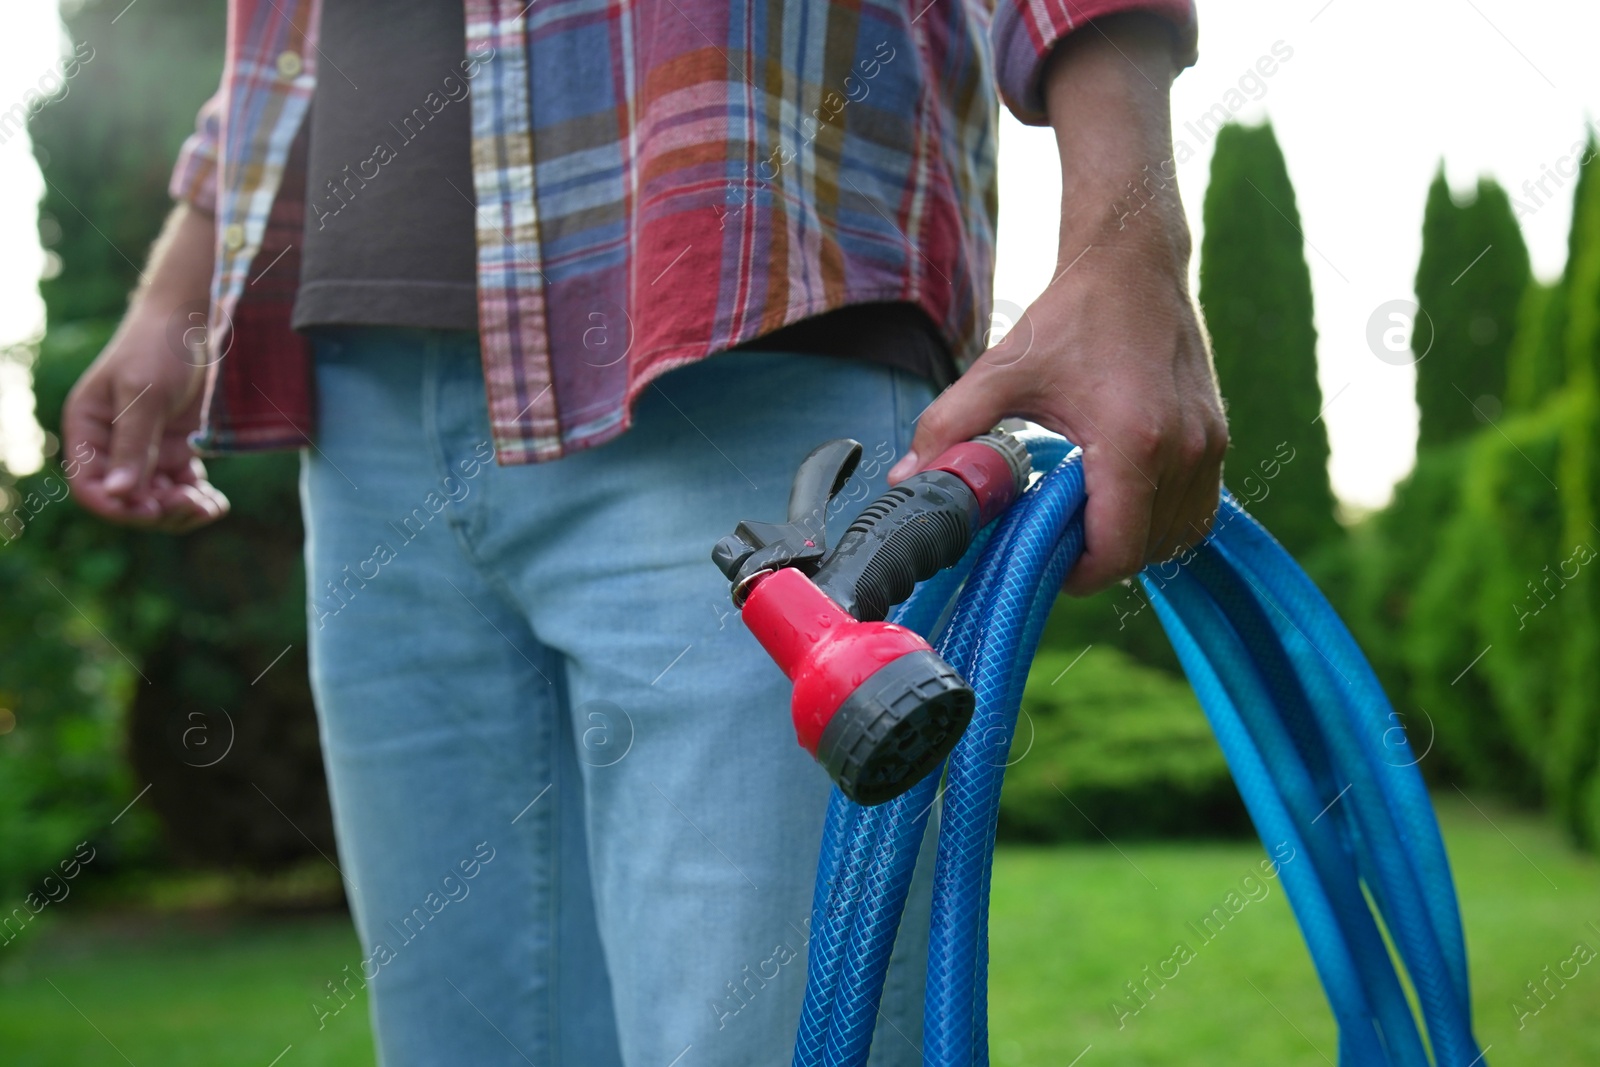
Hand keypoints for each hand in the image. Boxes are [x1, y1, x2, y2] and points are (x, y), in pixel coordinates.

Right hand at [63, 204, 228, 530]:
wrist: (195, 322)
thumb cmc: (158, 348)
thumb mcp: (144, 394)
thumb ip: (133, 444)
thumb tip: (118, 494)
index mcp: (88, 430)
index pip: (89, 486)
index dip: (117, 506)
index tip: (152, 509)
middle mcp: (112, 446)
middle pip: (126, 500)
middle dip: (157, 510)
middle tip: (193, 506)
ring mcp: (147, 450)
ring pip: (157, 500)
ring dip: (181, 511)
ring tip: (210, 507)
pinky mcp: (177, 450)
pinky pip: (182, 488)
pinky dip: (198, 500)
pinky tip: (217, 504)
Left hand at [887, 13, 1225, 595]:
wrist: (1134, 263)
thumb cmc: (1071, 317)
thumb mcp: (1001, 370)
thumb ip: (950, 427)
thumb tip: (908, 480)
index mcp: (1132, 441)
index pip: (1118, 550)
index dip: (1080, 574)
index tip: (1046, 562)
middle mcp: (1184, 449)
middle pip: (1147, 552)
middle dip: (1100, 558)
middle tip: (1057, 538)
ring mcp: (1209, 445)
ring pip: (1178, 537)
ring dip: (1134, 544)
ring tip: (1086, 519)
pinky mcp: (1219, 438)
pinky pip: (1198, 511)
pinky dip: (1162, 522)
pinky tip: (1121, 502)